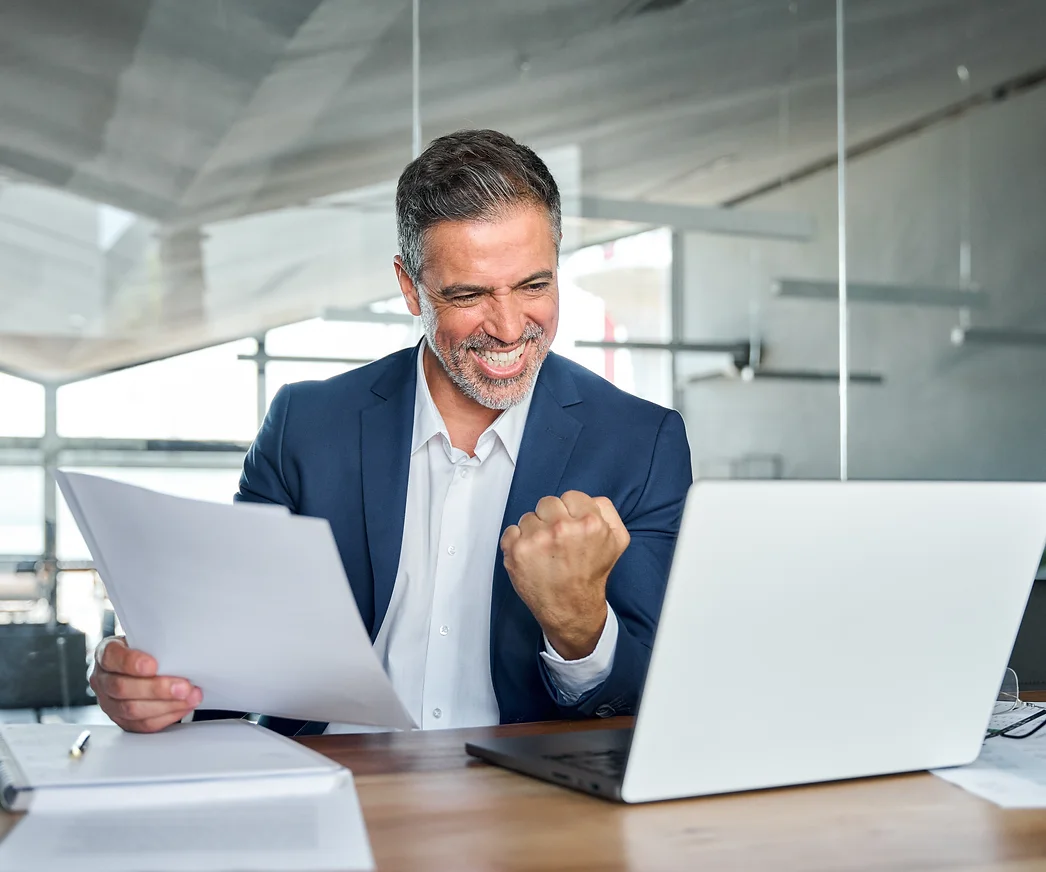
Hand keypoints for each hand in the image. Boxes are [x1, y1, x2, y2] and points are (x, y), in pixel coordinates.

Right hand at [89, 637, 202, 732]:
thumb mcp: (146, 639)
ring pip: (132, 710)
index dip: (131, 662)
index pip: (111, 657)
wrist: (139, 665)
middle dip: (157, 689)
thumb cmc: (145, 650)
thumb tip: (181, 649)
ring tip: (189, 697)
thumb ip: (156, 643)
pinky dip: (166, 716)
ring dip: (166, 705)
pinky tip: (183, 706)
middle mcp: (103, 680)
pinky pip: (142, 724)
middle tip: (183, 686)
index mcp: (106, 654)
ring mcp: (109, 703)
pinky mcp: (122, 720)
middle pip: (122, 688)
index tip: (153, 665)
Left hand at [500, 491, 629, 659]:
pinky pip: (511, 531)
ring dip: (535, 531)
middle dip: (552, 518)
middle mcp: (561, 528)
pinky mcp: (516, 551)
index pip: (571, 496)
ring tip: (546, 552)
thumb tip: (589, 499)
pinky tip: (531, 557)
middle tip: (558, 540)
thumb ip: (607, 511)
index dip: (571, 512)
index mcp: (589, 523)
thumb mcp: (617, 540)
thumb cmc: (591, 574)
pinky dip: (517, 543)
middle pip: (548, 503)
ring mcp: (536, 539)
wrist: (571, 608)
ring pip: (528, 517)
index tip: (571, 527)